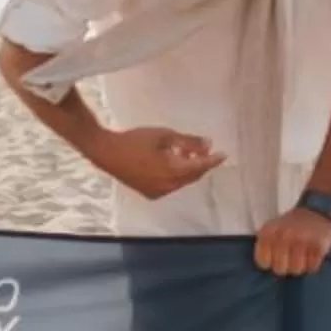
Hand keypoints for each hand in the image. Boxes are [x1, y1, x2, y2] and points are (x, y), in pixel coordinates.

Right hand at [94, 126, 223, 202]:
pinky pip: (170, 185)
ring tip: (184, 153)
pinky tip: (171, 162)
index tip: (223, 154)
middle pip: (192, 176)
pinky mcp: (149, 193)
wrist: (106, 152)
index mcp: (172, 171)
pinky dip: (175, 175)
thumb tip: (208, 144)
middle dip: (200, 164)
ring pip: (181, 181)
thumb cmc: (135, 140)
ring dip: (187, 169)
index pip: (200, 167)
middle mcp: (167, 186)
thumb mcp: (165, 136)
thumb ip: (189, 142)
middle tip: (204, 150)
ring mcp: (158, 192)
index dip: (213, 160)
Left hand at [255, 207, 330, 276]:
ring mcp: (302, 240)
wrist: (315, 211)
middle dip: (286, 267)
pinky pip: (312, 267)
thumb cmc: (291, 226)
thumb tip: (267, 267)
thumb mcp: (271, 230)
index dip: (270, 263)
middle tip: (291, 259)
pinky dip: (313, 264)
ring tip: (302, 256)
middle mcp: (284, 236)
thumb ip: (265, 246)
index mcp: (269, 232)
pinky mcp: (319, 245)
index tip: (275, 259)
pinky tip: (311, 254)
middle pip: (280, 269)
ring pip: (296, 270)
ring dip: (300, 267)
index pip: (263, 262)